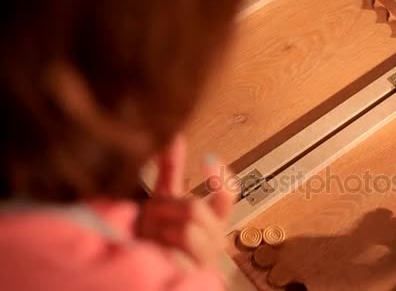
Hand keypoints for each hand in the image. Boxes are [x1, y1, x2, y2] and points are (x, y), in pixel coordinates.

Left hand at [137, 135, 234, 269]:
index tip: (207, 159)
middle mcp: (215, 238)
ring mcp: (205, 259)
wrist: (149, 267)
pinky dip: (159, 249)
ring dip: (158, 230)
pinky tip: (153, 250)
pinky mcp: (192, 276)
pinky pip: (176, 254)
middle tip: (151, 213)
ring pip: (185, 231)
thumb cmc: (159, 236)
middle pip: (196, 209)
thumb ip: (173, 171)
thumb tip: (176, 138)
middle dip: (165, 208)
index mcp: (214, 219)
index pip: (228, 194)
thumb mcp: (164, 201)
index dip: (221, 176)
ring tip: (150, 235)